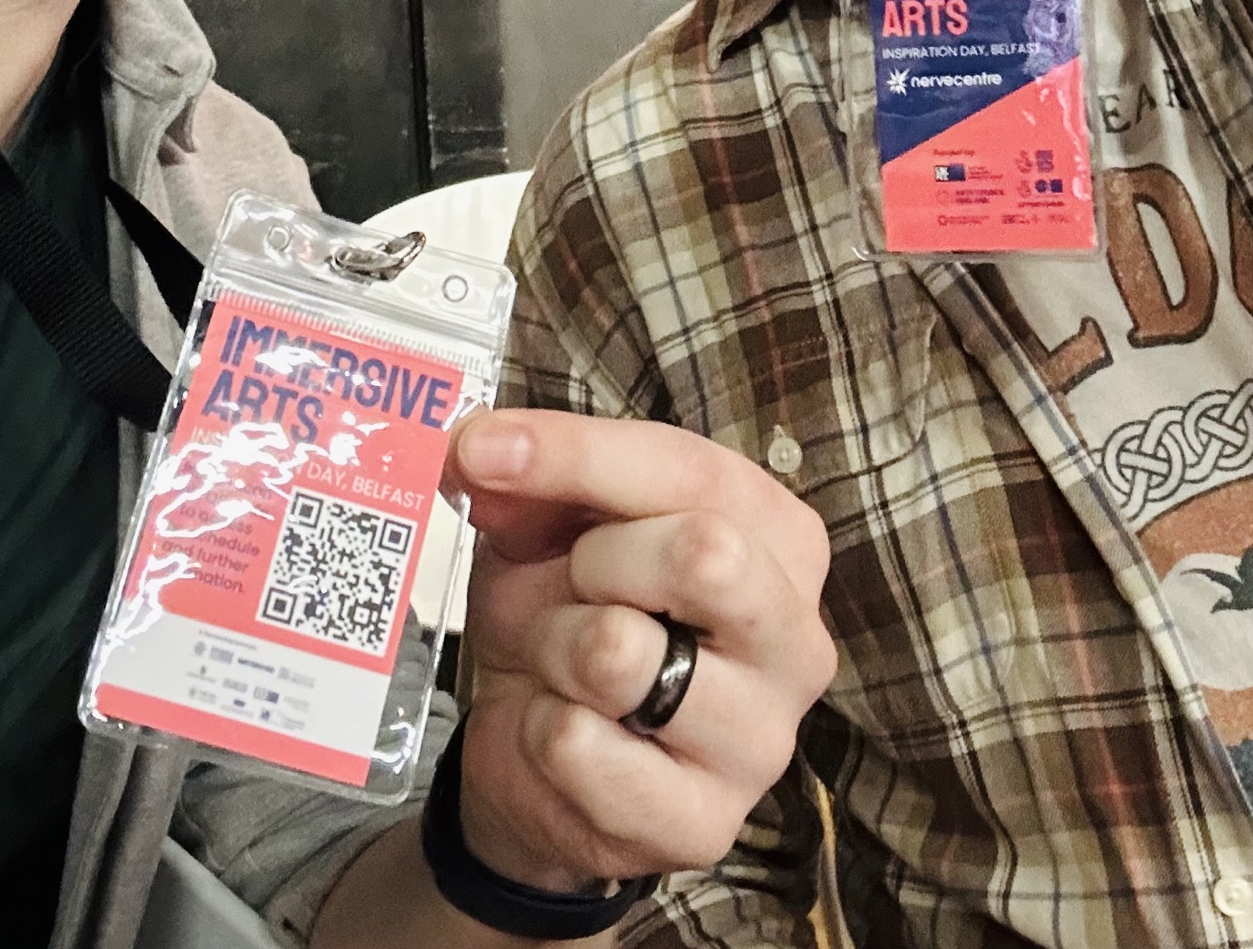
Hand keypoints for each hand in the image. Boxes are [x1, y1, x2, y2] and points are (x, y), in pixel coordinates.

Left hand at [442, 408, 834, 893]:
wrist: (537, 748)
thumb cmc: (568, 608)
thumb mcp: (547, 524)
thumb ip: (528, 478)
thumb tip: (476, 446)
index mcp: (778, 538)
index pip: (692, 471)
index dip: (578, 452)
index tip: (482, 445)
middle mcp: (795, 637)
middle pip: (704, 554)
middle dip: (595, 558)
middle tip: (565, 579)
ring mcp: (761, 742)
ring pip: (621, 653)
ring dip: (554, 644)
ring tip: (560, 660)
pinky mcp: (703, 825)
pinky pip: (579, 745)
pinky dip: (537, 728)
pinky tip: (559, 730)